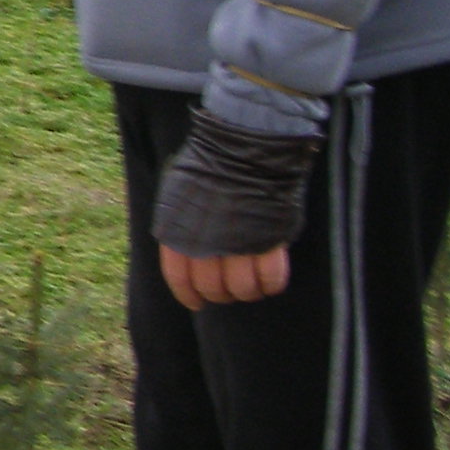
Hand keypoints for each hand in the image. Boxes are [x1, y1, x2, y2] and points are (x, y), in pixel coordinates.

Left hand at [149, 108, 316, 309]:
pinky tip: (271, 282)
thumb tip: (182, 250)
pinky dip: (271, 285)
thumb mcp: (177, 194)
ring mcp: (238, 243)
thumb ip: (179, 225)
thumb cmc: (210, 164)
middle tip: (230, 289)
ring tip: (252, 284)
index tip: (198, 304)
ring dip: (247, 291)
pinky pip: (271, 279)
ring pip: (243, 289)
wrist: (243, 145)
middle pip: (213, 288)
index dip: (189, 296)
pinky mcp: (269, 240)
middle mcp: (205, 242)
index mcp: (179, 230)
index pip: (179, 278)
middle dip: (222, 294)